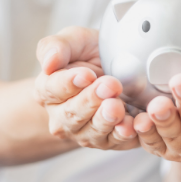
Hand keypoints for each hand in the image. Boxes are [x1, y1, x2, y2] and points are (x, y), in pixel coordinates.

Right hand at [34, 26, 138, 149]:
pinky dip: (123, 134)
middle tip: (110, 86)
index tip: (86, 75)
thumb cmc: (91, 53)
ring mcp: (84, 131)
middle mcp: (62, 116)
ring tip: (118, 107)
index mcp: (48, 90)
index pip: (52, 90)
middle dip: (91, 100)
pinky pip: (114, 141)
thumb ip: (57, 46)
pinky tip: (132, 125)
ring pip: (91, 131)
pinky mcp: (107, 140)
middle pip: (72, 113)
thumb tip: (48, 61)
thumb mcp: (75, 40)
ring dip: (106, 120)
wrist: (119, 67)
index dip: (69, 83)